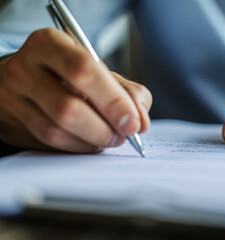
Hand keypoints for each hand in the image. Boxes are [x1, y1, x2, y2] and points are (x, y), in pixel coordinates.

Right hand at [0, 29, 151, 152]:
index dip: (113, 101)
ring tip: (111, 137)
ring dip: (93, 141)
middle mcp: (24, 68)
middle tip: (125, 134)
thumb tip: (140, 121)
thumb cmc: (67, 73)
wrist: (24, 78)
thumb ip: (126, 91)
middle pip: (68, 107)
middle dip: (105, 127)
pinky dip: (79, 147)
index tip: (133, 122)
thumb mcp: (97, 69)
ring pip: (57, 131)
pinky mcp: (9, 122)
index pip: (84, 70)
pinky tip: (91, 141)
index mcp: (50, 44)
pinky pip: (49, 144)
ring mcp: (12, 97)